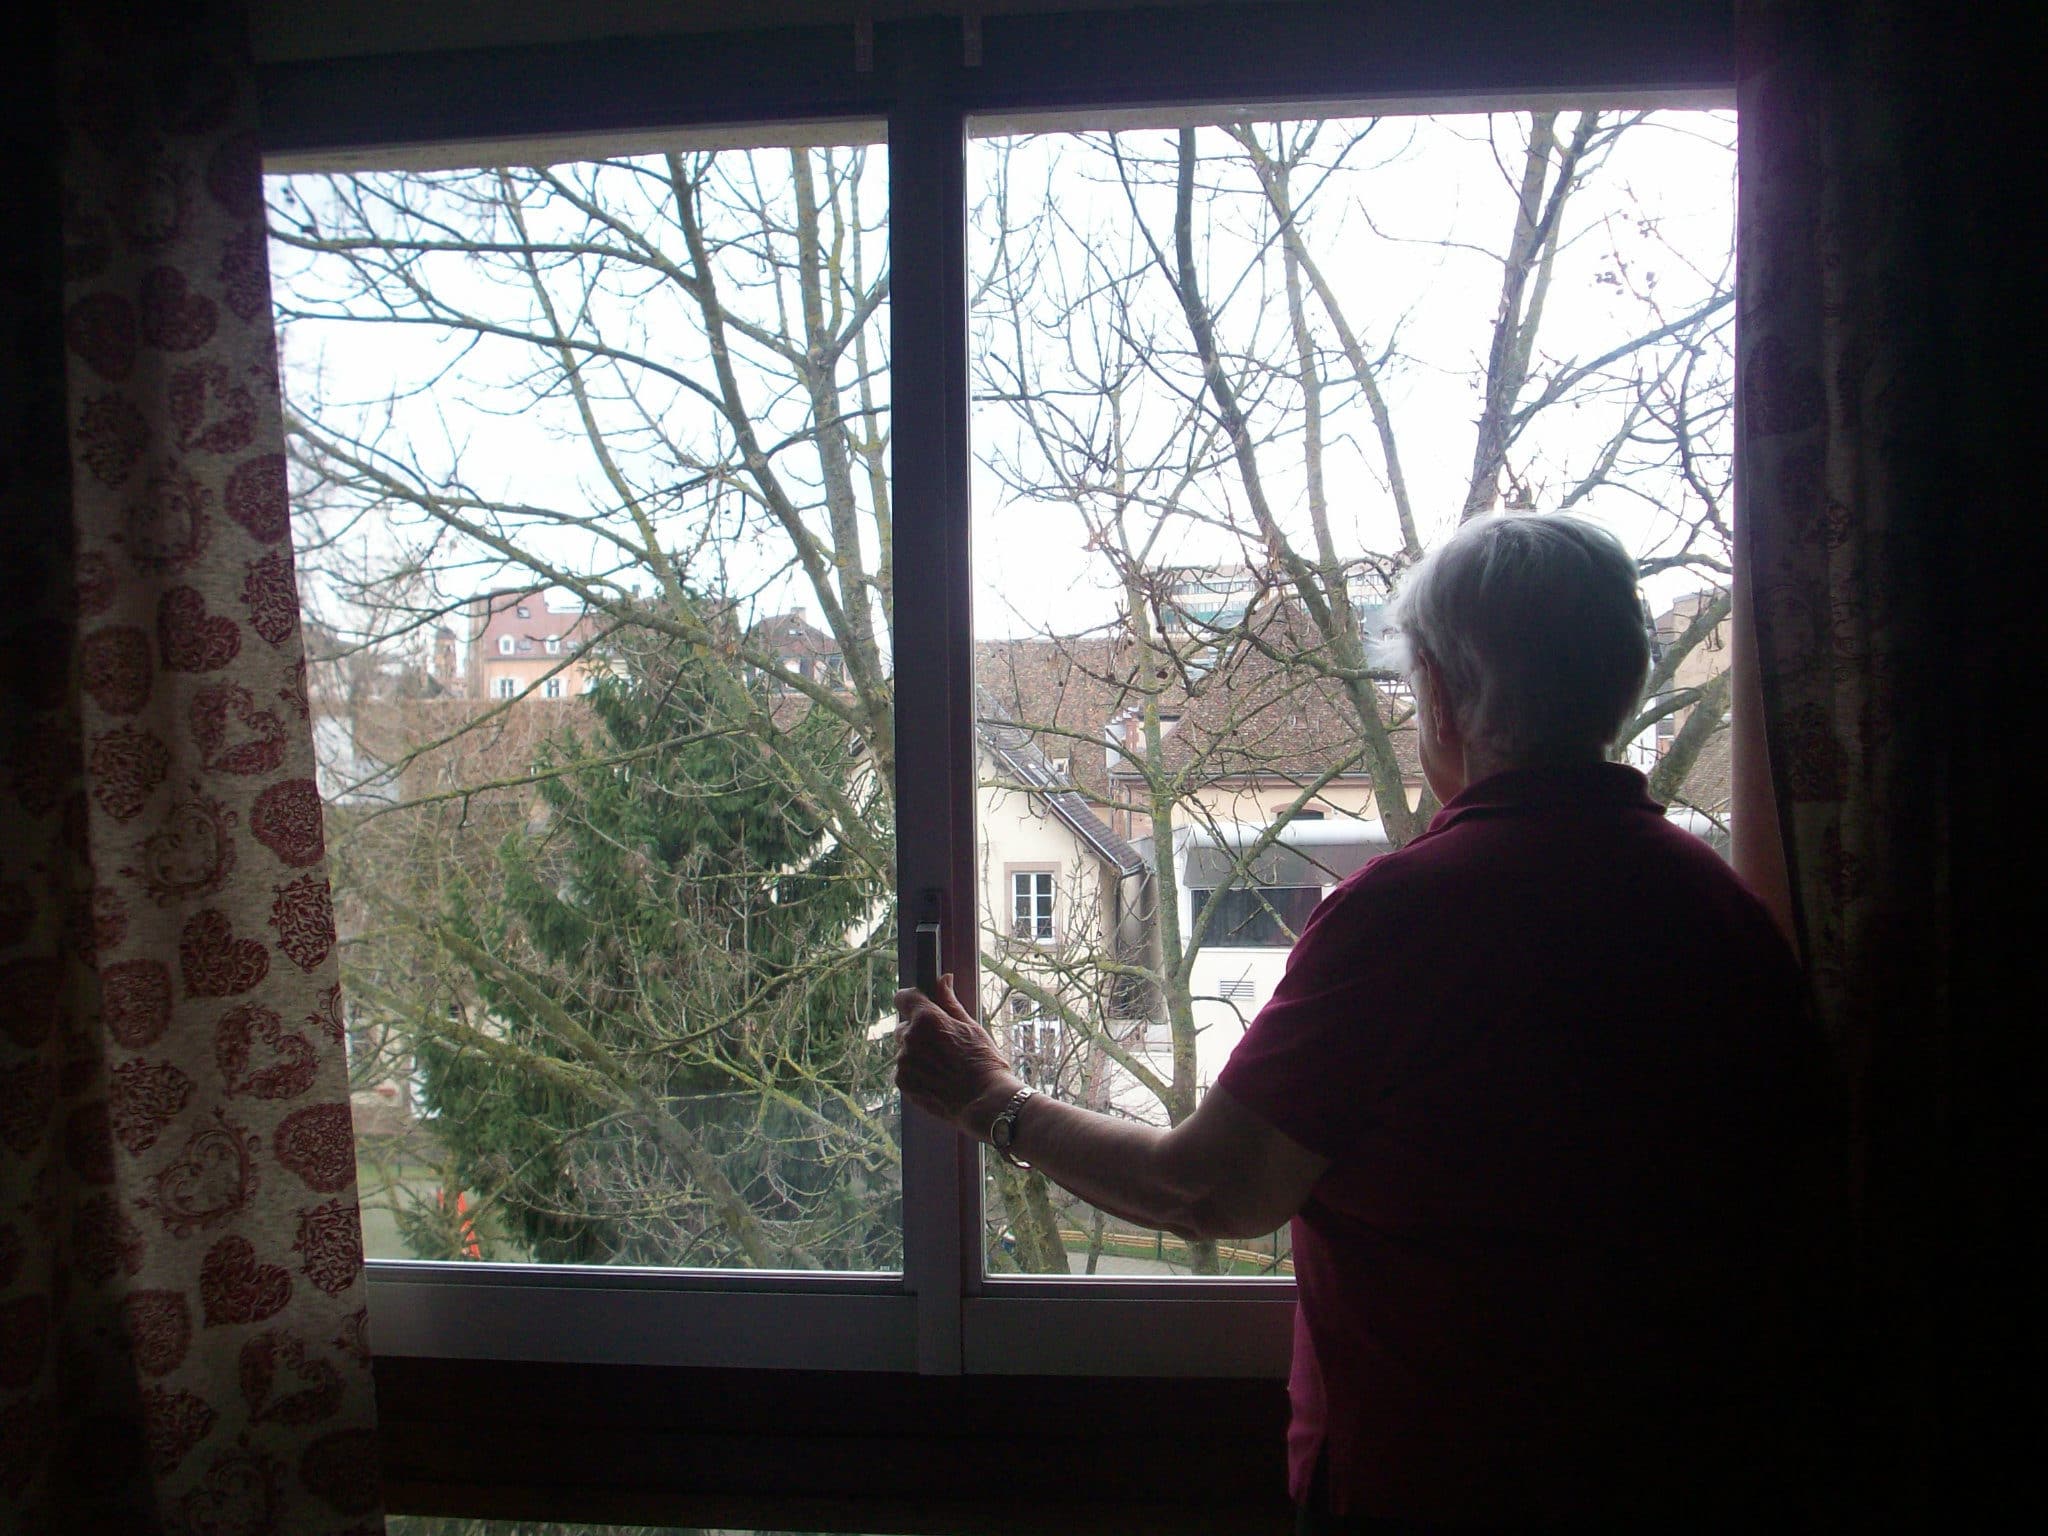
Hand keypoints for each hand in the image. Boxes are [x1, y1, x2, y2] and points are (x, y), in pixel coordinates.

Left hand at [894, 974, 1019, 1139]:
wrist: (984, 1102)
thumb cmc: (984, 1062)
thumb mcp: (971, 1026)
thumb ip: (950, 1002)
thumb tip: (943, 978)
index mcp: (927, 1018)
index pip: (904, 997)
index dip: (912, 1000)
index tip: (921, 1006)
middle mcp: (909, 1038)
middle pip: (904, 1027)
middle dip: (918, 1032)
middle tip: (943, 1046)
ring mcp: (903, 1062)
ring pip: (904, 1051)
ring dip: (917, 1054)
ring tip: (943, 1067)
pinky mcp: (902, 1082)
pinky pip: (903, 1070)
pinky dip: (915, 1073)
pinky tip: (936, 1080)